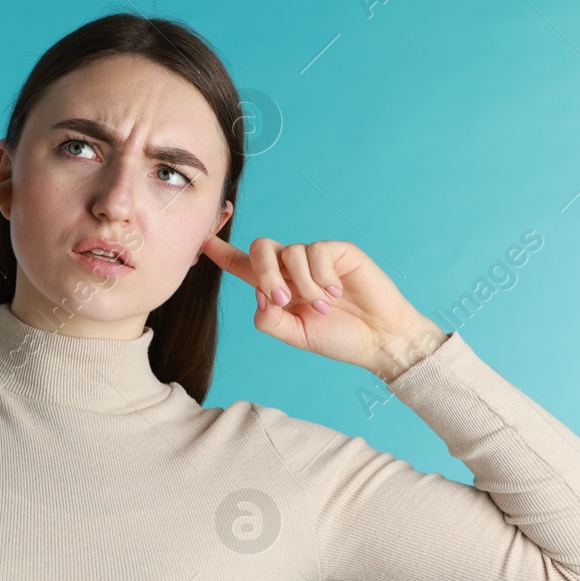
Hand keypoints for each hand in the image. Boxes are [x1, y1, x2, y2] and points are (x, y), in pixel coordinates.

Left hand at [199, 233, 446, 380]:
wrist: (379, 340)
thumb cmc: (339, 338)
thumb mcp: (295, 336)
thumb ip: (269, 319)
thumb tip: (260, 294)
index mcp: (277, 288)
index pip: (242, 265)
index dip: (220, 252)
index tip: (200, 241)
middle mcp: (292, 269)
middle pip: (260, 248)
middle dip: (263, 271)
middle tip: (283, 299)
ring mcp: (315, 258)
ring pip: (290, 253)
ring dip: (303, 285)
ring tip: (324, 306)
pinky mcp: (338, 251)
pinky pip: (316, 251)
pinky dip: (322, 276)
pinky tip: (337, 292)